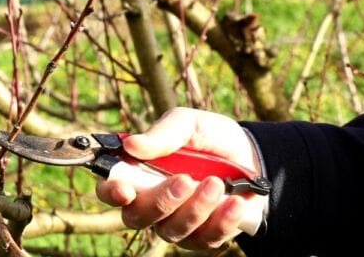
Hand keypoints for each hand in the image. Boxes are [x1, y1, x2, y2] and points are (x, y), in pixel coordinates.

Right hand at [96, 107, 264, 249]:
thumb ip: (162, 134)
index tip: (125, 190)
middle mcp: (150, 201)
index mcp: (137, 171)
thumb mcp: (189, 124)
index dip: (111, 192)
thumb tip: (131, 145)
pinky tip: (235, 203)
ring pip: (171, 230)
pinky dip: (221, 221)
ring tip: (217, 183)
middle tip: (185, 180)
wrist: (254, 156)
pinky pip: (205, 240)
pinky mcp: (203, 237)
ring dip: (195, 208)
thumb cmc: (210, 137)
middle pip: (136, 216)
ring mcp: (175, 222)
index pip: (110, 189)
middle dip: (160, 201)